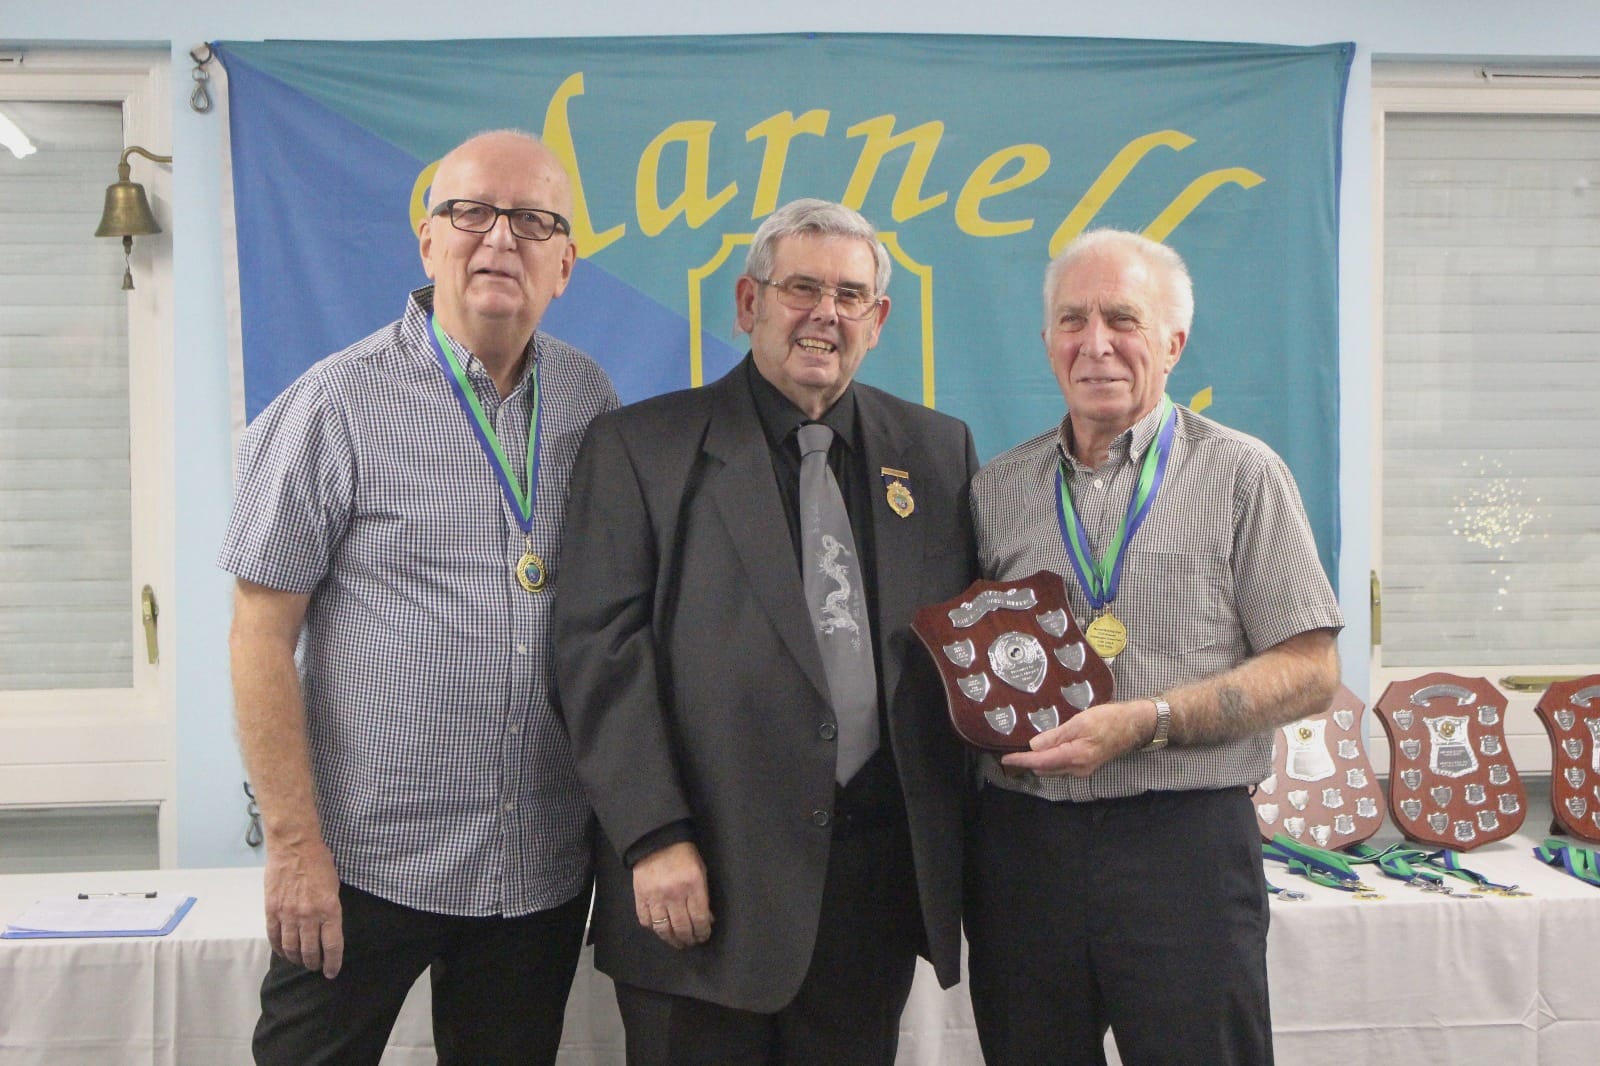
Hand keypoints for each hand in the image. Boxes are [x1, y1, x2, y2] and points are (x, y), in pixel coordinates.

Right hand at [263, 838, 343, 977]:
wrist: (294, 846)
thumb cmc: (319, 861)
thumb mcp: (335, 886)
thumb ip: (331, 909)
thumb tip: (328, 928)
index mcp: (329, 909)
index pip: (333, 946)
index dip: (333, 963)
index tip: (332, 972)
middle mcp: (309, 916)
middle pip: (311, 950)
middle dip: (314, 963)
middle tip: (315, 967)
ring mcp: (288, 914)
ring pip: (291, 947)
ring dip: (297, 959)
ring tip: (301, 962)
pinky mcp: (272, 910)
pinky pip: (274, 936)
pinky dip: (279, 948)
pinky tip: (284, 952)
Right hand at [633, 840, 713, 948]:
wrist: (657, 841)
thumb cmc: (684, 855)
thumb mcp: (701, 871)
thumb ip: (704, 896)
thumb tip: (708, 919)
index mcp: (693, 886)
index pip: (699, 919)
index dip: (703, 932)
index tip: (703, 936)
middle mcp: (674, 894)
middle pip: (682, 927)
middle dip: (689, 939)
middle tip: (691, 942)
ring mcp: (655, 897)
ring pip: (663, 929)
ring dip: (672, 939)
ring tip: (677, 942)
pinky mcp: (640, 897)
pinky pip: (646, 921)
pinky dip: (654, 928)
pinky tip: (660, 929)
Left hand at [1000, 699, 1154, 776]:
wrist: (1134, 725)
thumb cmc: (1108, 720)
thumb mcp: (1079, 723)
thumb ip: (1056, 736)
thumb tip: (1034, 746)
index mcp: (1074, 757)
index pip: (1041, 762)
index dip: (1022, 760)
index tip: (1005, 759)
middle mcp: (1077, 768)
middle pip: (1045, 768)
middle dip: (1027, 763)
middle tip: (1011, 754)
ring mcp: (1083, 769)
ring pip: (1054, 769)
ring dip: (1039, 762)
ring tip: (1023, 753)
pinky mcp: (1087, 765)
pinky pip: (1062, 766)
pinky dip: (1050, 760)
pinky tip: (1045, 750)